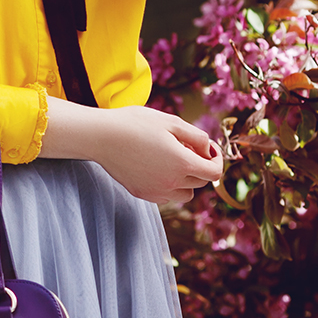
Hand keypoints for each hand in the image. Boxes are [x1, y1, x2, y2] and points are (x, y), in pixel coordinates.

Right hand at [40, 100, 221, 204]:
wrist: (100, 136)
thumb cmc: (134, 124)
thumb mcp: (171, 122)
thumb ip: (197, 136)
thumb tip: (208, 150)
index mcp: (182, 163)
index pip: (215, 172)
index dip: (217, 158)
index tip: (208, 147)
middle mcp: (172, 182)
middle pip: (201, 181)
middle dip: (200, 165)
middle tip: (187, 147)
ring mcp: (156, 191)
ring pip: (186, 194)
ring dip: (187, 180)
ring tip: (173, 161)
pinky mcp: (141, 193)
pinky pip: (166, 196)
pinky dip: (169, 186)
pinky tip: (157, 168)